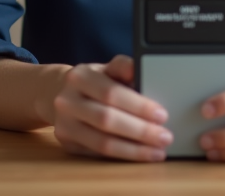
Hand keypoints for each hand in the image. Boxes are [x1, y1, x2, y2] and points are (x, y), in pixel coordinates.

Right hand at [52, 54, 172, 161]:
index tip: (161, 114)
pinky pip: (98, 154)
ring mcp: (64, 125)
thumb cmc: (94, 82)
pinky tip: (141, 155)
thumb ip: (124, 67)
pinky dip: (123, 156)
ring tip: (158, 151)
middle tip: (165, 136)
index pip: (111, 92)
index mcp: (80, 77)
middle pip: (106, 120)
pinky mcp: (67, 144)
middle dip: (140, 131)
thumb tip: (141, 70)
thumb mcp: (106, 68)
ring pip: (102, 143)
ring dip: (134, 150)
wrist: (60, 94)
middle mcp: (67, 101)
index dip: (138, 106)